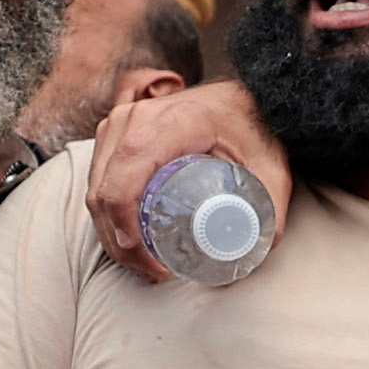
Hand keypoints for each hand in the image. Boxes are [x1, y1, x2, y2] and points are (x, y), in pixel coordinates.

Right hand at [83, 76, 283, 281]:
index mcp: (172, 122)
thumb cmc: (253, 126)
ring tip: (144, 263)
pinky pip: (99, 178)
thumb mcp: (269, 166)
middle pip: (105, 190)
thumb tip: (259, 250)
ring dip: (111, 232)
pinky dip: (108, 214)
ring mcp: (121, 122)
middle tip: (153, 272)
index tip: (150, 262)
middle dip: (121, 243)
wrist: (241, 96)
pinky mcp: (116, 131)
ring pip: (96, 188)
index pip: (127, 178)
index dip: (127, 227)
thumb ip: (272, 208)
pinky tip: (129, 239)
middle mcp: (136, 117)